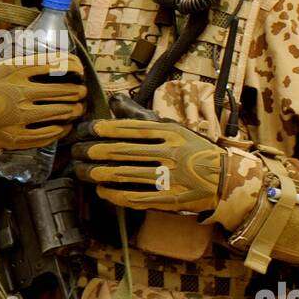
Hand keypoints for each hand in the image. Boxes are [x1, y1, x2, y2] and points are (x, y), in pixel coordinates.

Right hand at [0, 55, 87, 149]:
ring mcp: (21, 117)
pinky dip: (62, 129)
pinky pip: (49, 134)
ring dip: (73, 110)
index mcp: (16, 71)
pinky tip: (65, 126)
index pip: (57, 64)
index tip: (79, 70)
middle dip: (78, 92)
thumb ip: (26, 63)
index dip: (74, 67)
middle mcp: (21, 92)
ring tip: (76, 108)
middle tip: (81, 92)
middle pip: (64, 91)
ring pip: (60, 113)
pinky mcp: (18, 137)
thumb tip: (55, 61)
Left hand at [71, 118, 225, 212]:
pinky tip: (100, 189)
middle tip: (75, 152)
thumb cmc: (193, 150)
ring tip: (80, 171)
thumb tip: (114, 99)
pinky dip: (112, 193)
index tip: (83, 130)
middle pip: (120, 151)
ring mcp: (168, 177)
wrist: (224, 180)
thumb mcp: (172, 128)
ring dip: (95, 173)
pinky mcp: (167, 199)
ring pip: (122, 174)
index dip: (101, 129)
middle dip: (91, 151)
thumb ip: (141, 116)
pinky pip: (132, 196)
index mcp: (170, 132)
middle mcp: (169, 153)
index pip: (128, 128)